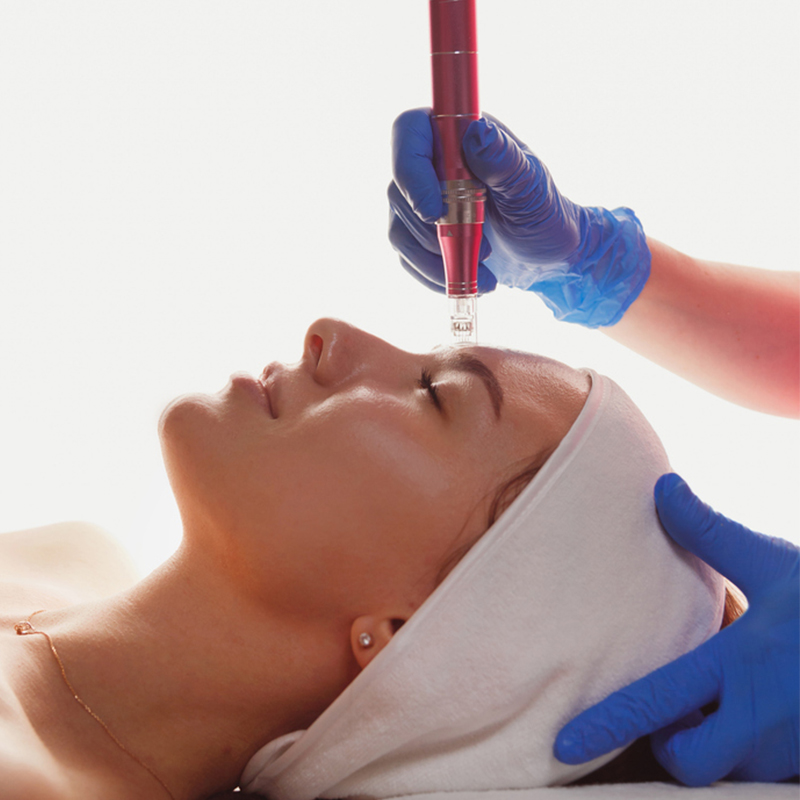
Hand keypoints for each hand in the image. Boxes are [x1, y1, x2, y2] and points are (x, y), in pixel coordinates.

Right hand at [388, 108, 651, 326]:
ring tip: (483, 272)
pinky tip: (467, 280)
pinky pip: (408, 256)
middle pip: (399, 190)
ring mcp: (420, 200)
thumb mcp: (532, 187)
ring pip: (400, 229)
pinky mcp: (418, 235)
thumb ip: (504, 160)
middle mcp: (430, 163)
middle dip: (436, 230)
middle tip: (483, 249)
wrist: (545, 252)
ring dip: (437, 258)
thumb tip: (477, 133)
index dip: (411, 171)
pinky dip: (434, 274)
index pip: (410, 133)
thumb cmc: (543, 212)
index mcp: (457, 135)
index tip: (434, 212)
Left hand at [554, 473, 799, 784]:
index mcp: (739, 663)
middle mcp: (763, 716)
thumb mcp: (770, 558)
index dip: (605, 725)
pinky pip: (769, 773)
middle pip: (690, 763)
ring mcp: (795, 746)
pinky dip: (750, 751)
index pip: (655, 703)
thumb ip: (708, 530)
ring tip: (720, 706)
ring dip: (715, 749)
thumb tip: (662, 487)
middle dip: (670, 749)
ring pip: (731, 772)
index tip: (563, 745)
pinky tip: (761, 711)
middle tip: (674, 715)